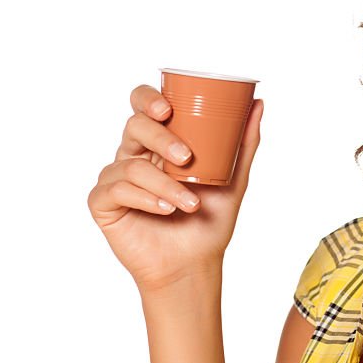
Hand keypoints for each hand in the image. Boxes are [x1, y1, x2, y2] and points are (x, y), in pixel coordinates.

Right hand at [87, 84, 263, 292]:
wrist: (194, 264)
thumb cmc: (209, 220)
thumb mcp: (234, 178)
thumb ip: (243, 141)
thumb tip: (258, 102)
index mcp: (159, 141)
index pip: (144, 104)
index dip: (148, 98)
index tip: (168, 109)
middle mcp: (134, 155)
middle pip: (134, 126)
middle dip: (160, 138)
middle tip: (186, 157)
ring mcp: (116, 178)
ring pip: (130, 164)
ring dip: (164, 184)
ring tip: (190, 204)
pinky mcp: (104, 204)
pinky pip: (116, 190)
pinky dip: (144, 199)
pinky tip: (164, 211)